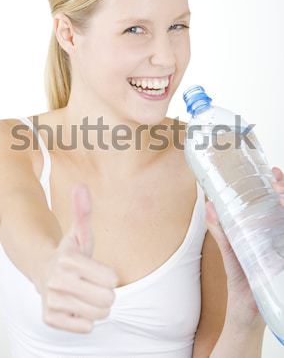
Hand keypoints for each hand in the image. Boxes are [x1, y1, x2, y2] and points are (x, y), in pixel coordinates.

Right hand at [37, 185, 118, 333]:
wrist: (43, 270)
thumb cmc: (70, 251)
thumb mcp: (80, 231)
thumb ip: (83, 211)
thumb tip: (81, 186)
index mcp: (68, 260)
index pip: (112, 279)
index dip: (109, 275)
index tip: (97, 270)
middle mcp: (57, 281)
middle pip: (107, 300)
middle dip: (105, 292)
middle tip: (92, 283)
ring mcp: (52, 301)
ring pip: (99, 315)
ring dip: (96, 306)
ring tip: (84, 293)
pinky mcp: (50, 318)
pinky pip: (86, 327)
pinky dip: (85, 319)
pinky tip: (74, 305)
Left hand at [205, 166, 283, 328]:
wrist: (245, 312)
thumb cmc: (241, 280)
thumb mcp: (230, 252)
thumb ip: (221, 231)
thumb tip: (208, 206)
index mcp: (270, 233)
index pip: (278, 205)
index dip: (280, 187)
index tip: (274, 172)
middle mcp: (280, 239)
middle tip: (277, 181)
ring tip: (281, 195)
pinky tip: (283, 216)